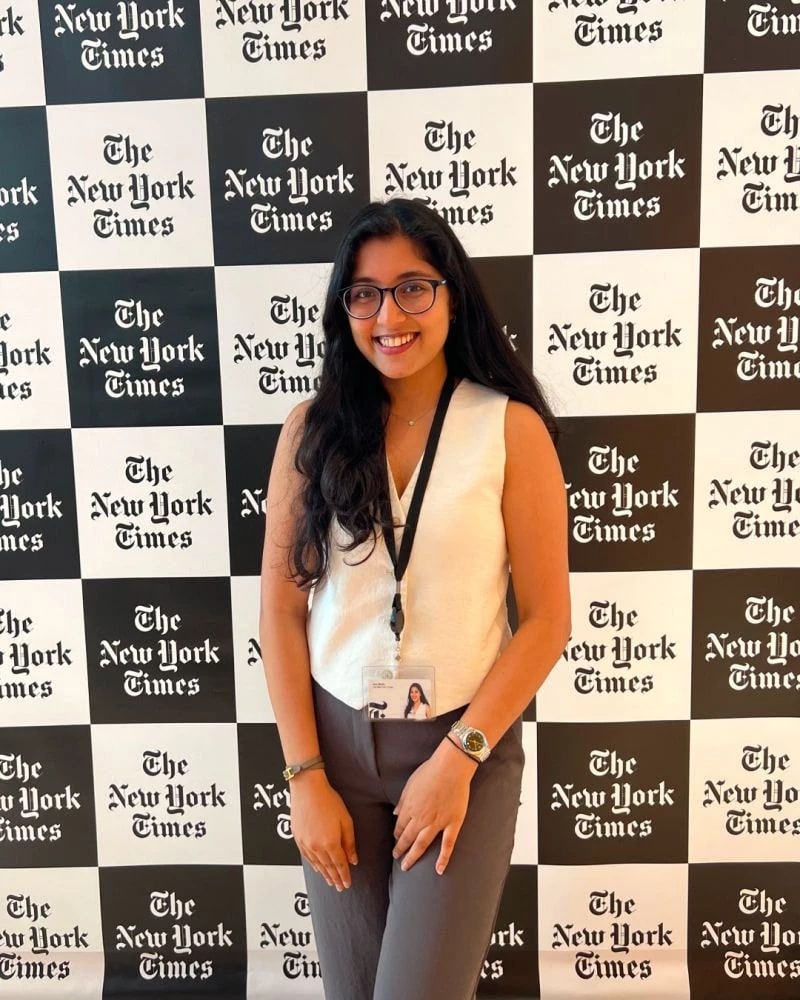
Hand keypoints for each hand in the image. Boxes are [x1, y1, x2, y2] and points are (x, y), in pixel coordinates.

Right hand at [290, 770, 356, 890]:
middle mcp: (317, 847)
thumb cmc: (328, 801)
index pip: (340, 865)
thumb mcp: (346, 821)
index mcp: (330, 843)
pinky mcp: (298, 839)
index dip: (344, 876)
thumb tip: (353, 859)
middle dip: (335, 878)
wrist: (307, 789)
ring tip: (330, 881)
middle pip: (328, 867)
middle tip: (340, 887)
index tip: (347, 884)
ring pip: (317, 865)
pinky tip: (317, 868)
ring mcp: (306, 844)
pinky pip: (307, 857)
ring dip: (325, 874)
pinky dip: (314, 865)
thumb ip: (349, 842)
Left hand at [392, 739, 476, 874]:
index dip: (397, 835)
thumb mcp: (410, 783)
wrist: (451, 767)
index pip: (400, 826)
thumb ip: (402, 800)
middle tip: (397, 857)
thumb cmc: (430, 771)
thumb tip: (396, 813)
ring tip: (406, 866)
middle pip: (408, 838)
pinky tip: (439, 870)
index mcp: (410, 807)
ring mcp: (437, 823)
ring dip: (413, 856)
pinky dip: (443, 858)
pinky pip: (447, 844)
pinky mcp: (453, 823)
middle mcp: (421, 818)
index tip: (396, 840)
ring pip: (422, 844)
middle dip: (400, 849)